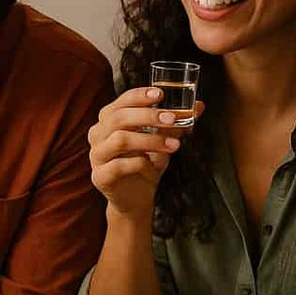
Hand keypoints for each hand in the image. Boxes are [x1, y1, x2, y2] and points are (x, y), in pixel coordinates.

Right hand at [87, 88, 201, 217]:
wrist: (135, 199)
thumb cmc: (145, 165)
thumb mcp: (162, 141)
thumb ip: (175, 124)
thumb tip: (199, 106)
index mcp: (109, 121)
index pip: (121, 102)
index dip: (139, 96)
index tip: (160, 95)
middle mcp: (98, 135)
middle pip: (119, 118)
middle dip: (148, 116)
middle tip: (172, 119)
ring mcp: (96, 156)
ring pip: (120, 140)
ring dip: (150, 140)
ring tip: (174, 145)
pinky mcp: (100, 176)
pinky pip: (119, 165)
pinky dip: (140, 163)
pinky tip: (153, 166)